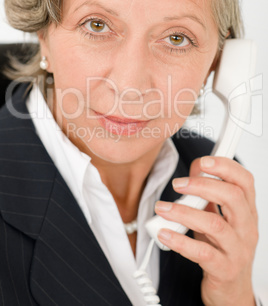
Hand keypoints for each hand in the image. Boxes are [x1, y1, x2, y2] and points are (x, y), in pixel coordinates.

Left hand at [155, 156, 257, 305]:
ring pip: (215, 224)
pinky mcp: (224, 270)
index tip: (203, 160)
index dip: (225, 166)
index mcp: (247, 211)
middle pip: (232, 197)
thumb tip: (195, 169)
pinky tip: (164, 232)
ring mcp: (238, 250)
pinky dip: (180, 240)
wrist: (232, 292)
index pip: (245, 181)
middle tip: (178, 184)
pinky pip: (202, 253)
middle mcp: (247, 229)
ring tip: (162, 208)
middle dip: (201, 185)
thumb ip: (209, 195)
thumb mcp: (217, 218)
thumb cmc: (222, 249)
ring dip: (184, 212)